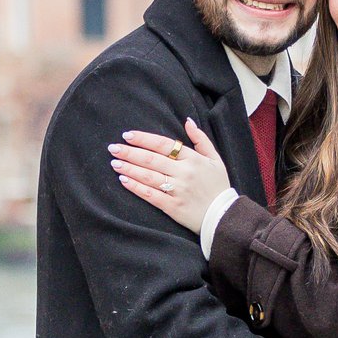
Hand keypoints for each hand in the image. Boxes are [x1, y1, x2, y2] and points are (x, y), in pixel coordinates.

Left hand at [108, 119, 229, 235]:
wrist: (224, 216)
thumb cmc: (218, 186)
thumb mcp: (215, 159)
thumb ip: (201, 139)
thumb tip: (187, 121)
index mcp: (192, 159)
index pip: (163, 144)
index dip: (144, 139)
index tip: (127, 135)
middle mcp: (183, 173)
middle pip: (151, 159)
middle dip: (130, 152)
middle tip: (113, 148)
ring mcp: (177, 190)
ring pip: (148, 176)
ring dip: (129, 168)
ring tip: (115, 162)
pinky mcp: (173, 207)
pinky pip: (150, 195)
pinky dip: (136, 187)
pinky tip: (123, 181)